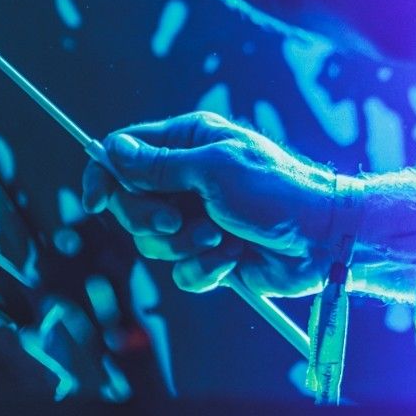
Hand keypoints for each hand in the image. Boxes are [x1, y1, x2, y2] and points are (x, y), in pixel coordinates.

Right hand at [82, 111, 341, 296]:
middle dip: (150, 218)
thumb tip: (111, 150)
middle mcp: (187, 179)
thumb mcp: (214, 169)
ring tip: (221, 237)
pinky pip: (180, 272)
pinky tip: (233, 258)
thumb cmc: (277, 192)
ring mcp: (197, 219)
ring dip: (185, 244)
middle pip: (130, 203)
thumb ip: (158, 165)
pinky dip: (205, 268)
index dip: (103, 175)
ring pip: (153, 242)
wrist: (322, 241)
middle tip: (178, 219)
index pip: (124, 153)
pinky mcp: (209, 255)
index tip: (92, 202)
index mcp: (188, 143)